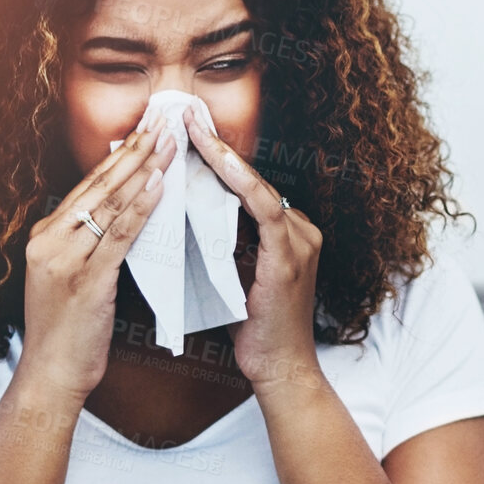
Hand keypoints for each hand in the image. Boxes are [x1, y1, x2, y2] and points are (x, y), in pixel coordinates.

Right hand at [18, 108, 174, 400]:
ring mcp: (64, 257)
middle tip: (163, 119)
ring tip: (169, 140)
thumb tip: (123, 215)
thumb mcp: (73, 278)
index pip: (89, 184)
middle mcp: (50, 238)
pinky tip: (160, 185)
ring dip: (143, 167)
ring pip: (109, 202)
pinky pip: (118, 234)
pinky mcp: (85, 278)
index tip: (146, 128)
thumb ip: (90, 246)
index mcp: (46, 235)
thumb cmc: (69, 333)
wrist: (51, 375)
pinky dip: (140, 206)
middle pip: (99, 183)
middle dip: (134, 148)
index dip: (120, 154)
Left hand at [182, 106, 324, 389]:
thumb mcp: (233, 276)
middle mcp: (300, 231)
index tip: (186, 129)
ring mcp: (300, 241)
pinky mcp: (292, 256)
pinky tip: (214, 161)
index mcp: (287, 234)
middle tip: (183, 115)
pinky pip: (264, 209)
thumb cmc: (253, 331)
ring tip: (190, 128)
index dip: (217, 157)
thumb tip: (184, 216)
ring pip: (256, 188)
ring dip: (221, 157)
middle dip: (215, 148)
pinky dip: (239, 183)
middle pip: (251, 181)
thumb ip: (222, 244)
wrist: (279, 369)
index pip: (247, 187)